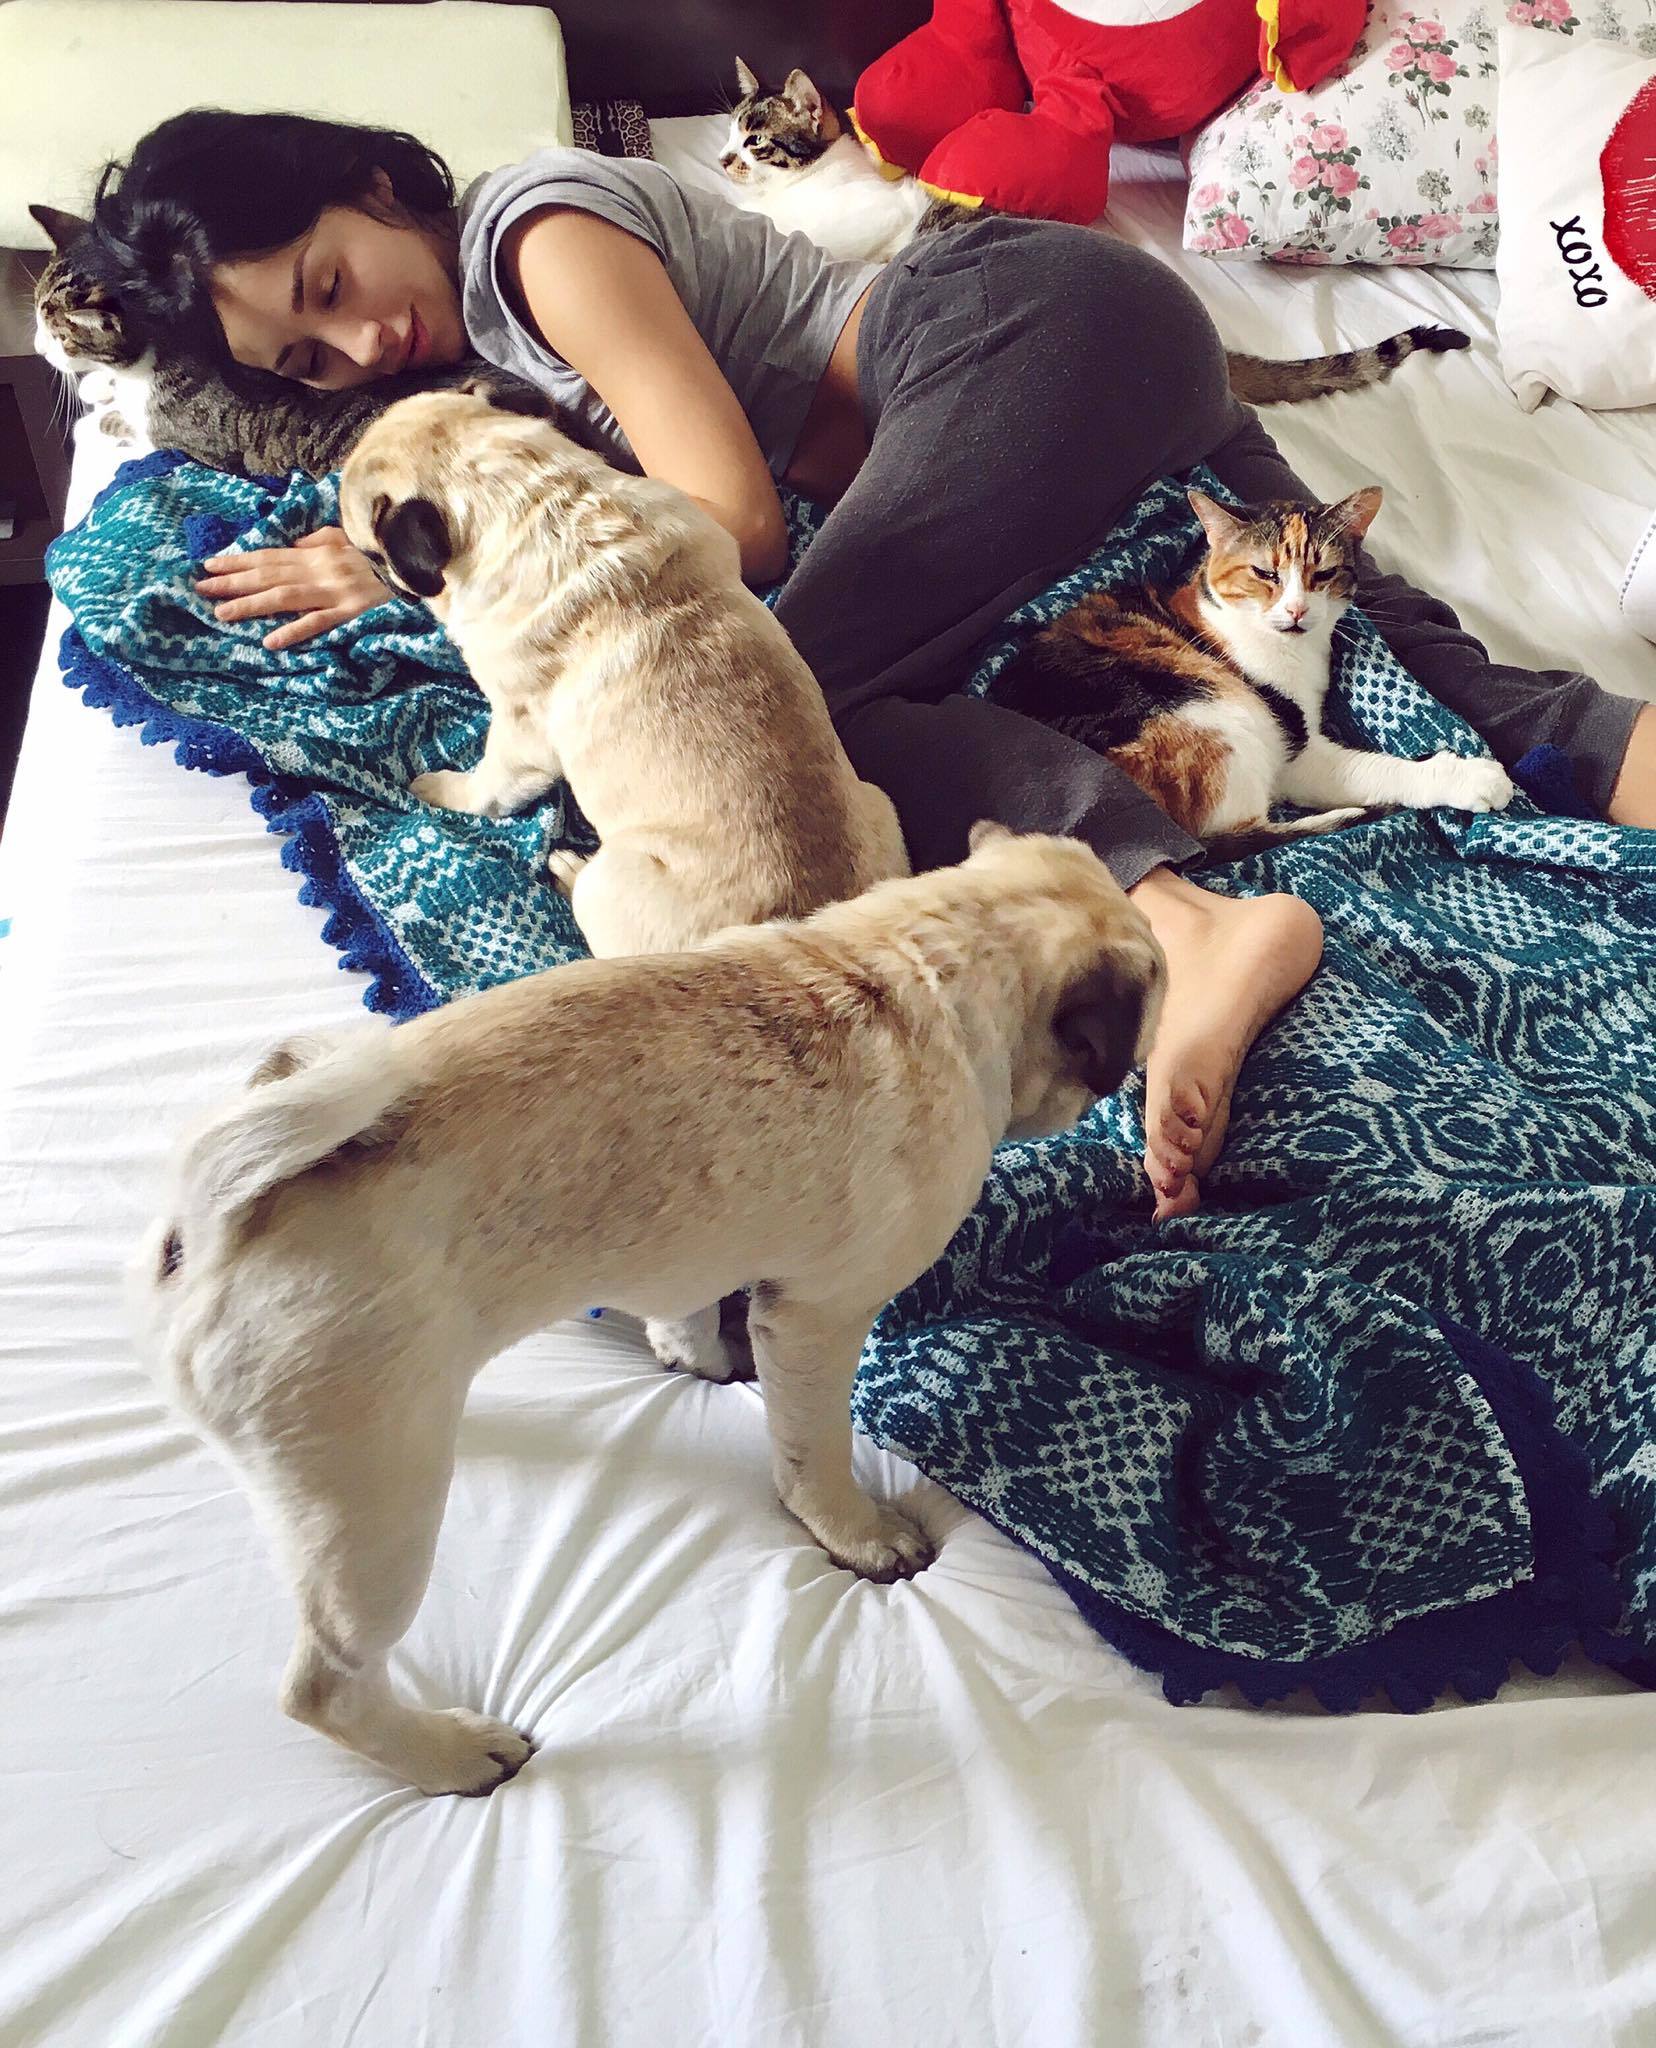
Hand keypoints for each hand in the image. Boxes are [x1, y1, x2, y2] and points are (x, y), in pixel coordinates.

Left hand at [193, 527, 389, 650]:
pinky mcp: (352, 611)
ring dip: (251, 606)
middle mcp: (319, 569)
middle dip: (233, 583)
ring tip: (222, 614)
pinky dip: (295, 630)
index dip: (238, 561)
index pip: (269, 556)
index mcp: (317, 552)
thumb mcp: (348, 537)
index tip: (209, 566)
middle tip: (200, 591)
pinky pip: (319, 622)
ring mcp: (334, 591)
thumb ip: (318, 541)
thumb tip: (292, 546)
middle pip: (268, 576)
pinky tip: (271, 641)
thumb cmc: (382, 551)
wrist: (416, 560)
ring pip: (284, 597)